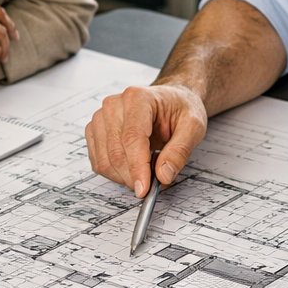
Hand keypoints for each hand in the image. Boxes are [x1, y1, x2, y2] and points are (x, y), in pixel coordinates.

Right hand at [85, 84, 207, 195]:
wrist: (169, 100)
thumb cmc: (179, 109)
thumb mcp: (193, 126)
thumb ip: (180, 151)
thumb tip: (163, 175)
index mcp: (138, 98)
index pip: (132, 138)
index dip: (137, 167)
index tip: (144, 189)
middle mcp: (114, 105)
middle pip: (116, 152)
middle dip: (133, 176)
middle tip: (152, 185)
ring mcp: (101, 117)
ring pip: (104, 161)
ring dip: (124, 177)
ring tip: (145, 172)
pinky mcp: (94, 131)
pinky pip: (98, 162)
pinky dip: (115, 173)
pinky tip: (131, 168)